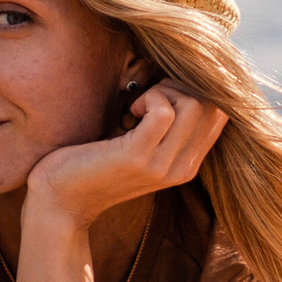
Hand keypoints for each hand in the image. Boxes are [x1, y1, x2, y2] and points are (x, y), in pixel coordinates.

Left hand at [25, 82, 226, 229]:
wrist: (60, 200)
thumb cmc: (95, 163)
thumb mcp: (140, 145)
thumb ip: (166, 126)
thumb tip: (180, 81)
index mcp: (187, 165)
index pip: (220, 115)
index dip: (194, 91)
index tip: (161, 96)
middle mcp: (183, 169)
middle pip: (212, 106)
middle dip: (181, 87)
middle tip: (147, 97)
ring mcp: (162, 166)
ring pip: (193, 105)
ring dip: (163, 91)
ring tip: (137, 106)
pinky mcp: (137, 157)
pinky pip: (163, 111)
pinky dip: (147, 99)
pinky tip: (128, 111)